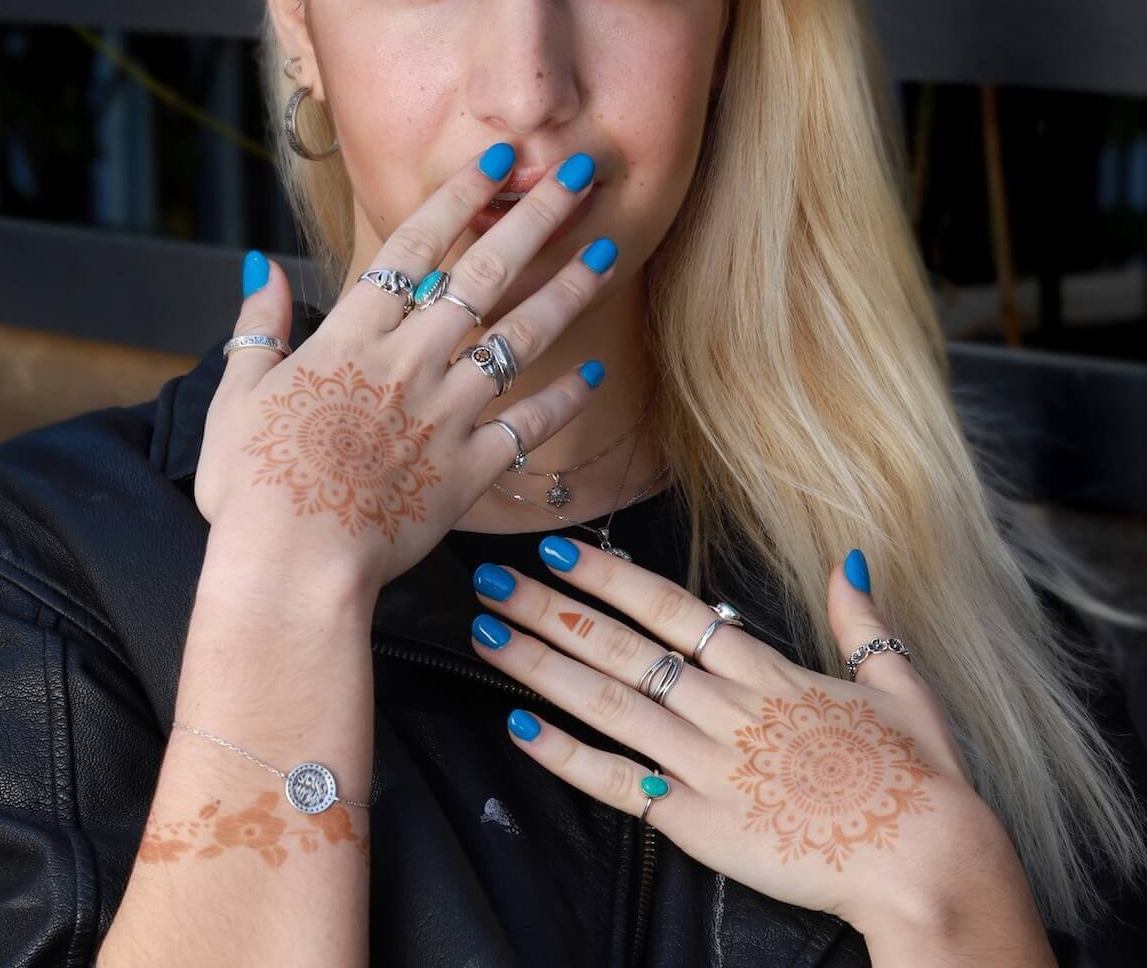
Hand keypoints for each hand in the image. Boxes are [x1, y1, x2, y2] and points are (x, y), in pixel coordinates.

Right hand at [194, 144, 617, 598]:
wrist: (294, 566)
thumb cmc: (254, 486)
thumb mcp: (236, 396)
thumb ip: (258, 327)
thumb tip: (260, 268)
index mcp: (352, 338)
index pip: (413, 247)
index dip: (457, 197)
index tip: (495, 161)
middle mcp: (410, 362)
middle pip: (483, 276)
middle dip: (534, 219)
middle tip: (578, 175)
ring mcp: (446, 414)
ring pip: (520, 339)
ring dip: (566, 293)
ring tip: (605, 254)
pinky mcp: (470, 470)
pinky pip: (529, 426)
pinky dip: (564, 400)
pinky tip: (596, 374)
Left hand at [468, 540, 1023, 938]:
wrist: (927, 863)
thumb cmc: (918, 774)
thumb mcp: (900, 680)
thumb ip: (860, 618)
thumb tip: (849, 558)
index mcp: (764, 670)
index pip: (668, 608)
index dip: (607, 576)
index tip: (559, 551)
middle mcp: (722, 708)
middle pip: (620, 647)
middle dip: (550, 610)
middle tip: (492, 582)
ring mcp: (703, 765)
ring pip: (606, 704)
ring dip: (540, 666)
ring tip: (487, 636)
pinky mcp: (696, 823)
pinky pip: (617, 784)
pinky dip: (565, 756)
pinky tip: (519, 728)